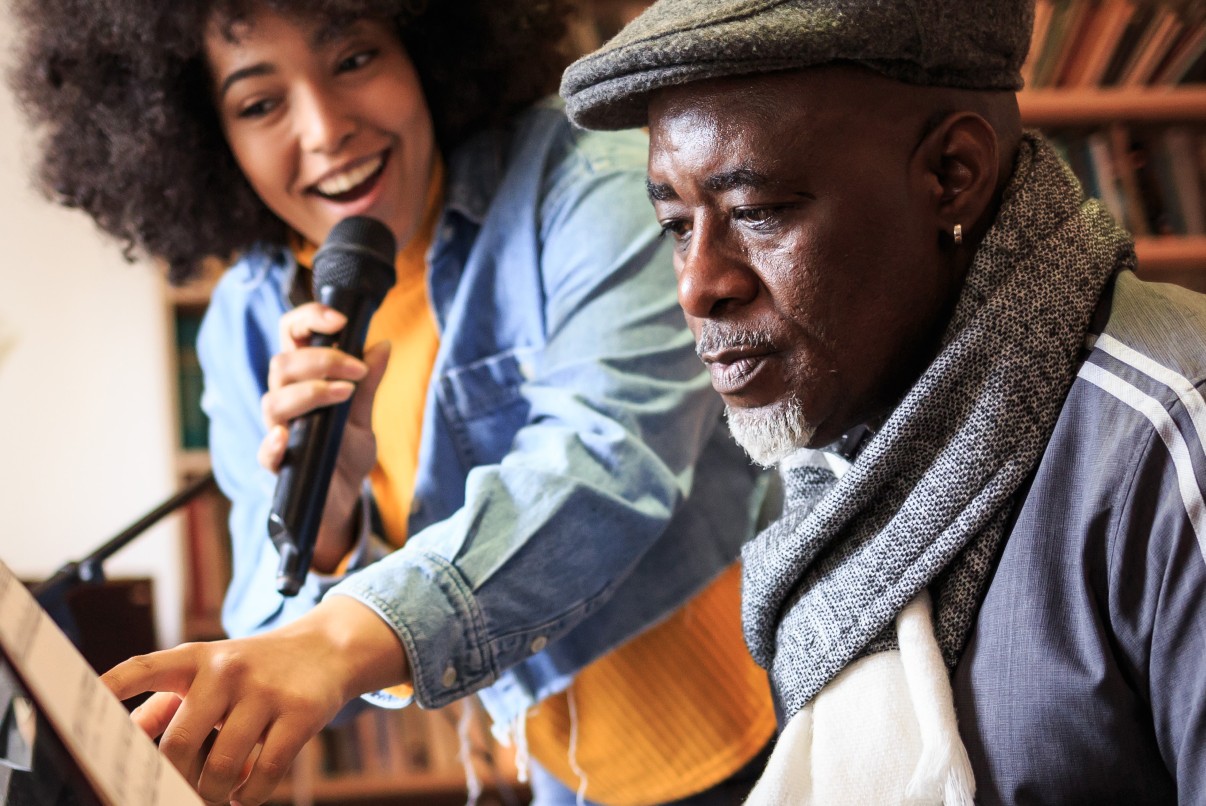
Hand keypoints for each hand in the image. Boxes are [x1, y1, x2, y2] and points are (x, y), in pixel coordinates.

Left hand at [102, 596, 409, 805]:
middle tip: (178, 794)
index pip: (141, 669)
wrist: (327, 649)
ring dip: (214, 795)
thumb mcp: (211, 672)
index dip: (109, 689)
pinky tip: (246, 794)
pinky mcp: (301, 713)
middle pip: (179, 745)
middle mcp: (227, 668)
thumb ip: (166, 705)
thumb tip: (126, 745)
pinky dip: (250, 796)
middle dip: (174, 783)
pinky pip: (266, 773)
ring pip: (222, 767)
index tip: (81, 709)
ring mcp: (266, 690)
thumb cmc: (254, 670)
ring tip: (218, 795)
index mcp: (195, 658)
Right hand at [258, 302, 390, 570]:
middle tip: (358, 370)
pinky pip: (265, 453)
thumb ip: (368, 384)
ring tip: (345, 395)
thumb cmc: (346, 454)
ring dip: (310, 391)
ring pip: (273, 400)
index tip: (341, 320)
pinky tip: (287, 437)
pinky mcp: (280, 466)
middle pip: (281, 364)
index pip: (291, 337)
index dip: (308, 319)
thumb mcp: (364, 416)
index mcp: (303, 380)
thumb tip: (383, 345)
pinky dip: (272, 443)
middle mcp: (284, 401)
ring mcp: (278, 432)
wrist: (344, 500)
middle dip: (321, 359)